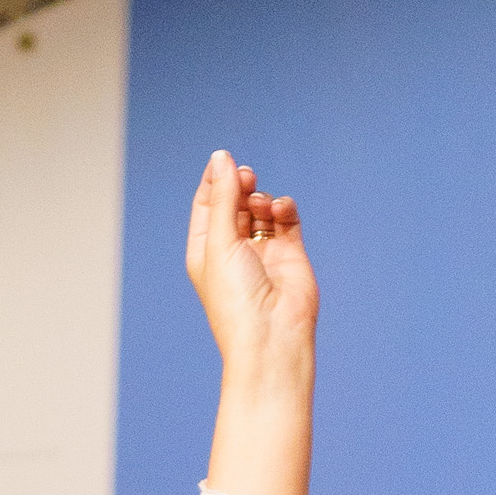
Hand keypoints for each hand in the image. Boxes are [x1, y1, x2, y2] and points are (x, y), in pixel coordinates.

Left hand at [191, 151, 316, 494]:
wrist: (273, 337)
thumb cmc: (236, 299)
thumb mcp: (220, 243)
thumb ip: (222, 198)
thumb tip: (221, 157)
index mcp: (205, 252)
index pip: (206, 205)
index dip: (214, 180)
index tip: (224, 161)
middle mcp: (232, 251)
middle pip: (234, 202)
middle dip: (239, 185)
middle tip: (246, 178)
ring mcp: (262, 252)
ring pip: (260, 209)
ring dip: (261, 198)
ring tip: (262, 205)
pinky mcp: (290, 254)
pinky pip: (286, 219)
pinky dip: (283, 208)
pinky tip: (280, 210)